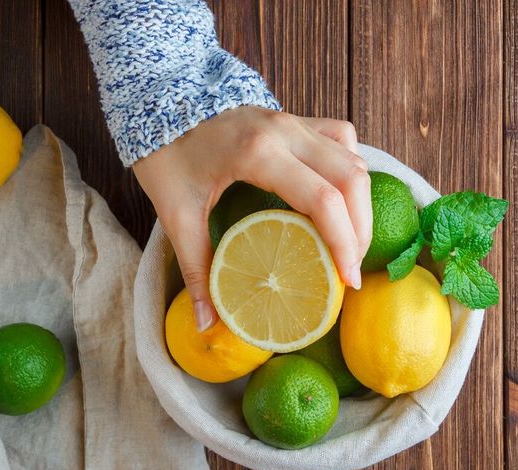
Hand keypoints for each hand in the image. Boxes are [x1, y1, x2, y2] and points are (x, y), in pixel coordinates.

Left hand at [133, 106, 371, 331]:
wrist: (156, 100)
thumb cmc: (163, 153)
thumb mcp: (176, 215)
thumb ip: (197, 270)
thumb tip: (205, 322)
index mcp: (257, 153)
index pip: (323, 200)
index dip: (344, 244)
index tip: (347, 281)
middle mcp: (285, 131)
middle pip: (351, 178)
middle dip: (361, 229)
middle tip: (350, 268)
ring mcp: (292, 120)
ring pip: (352, 157)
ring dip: (360, 201)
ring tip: (349, 241)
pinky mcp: (292, 118)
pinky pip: (340, 138)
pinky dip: (349, 169)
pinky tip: (339, 196)